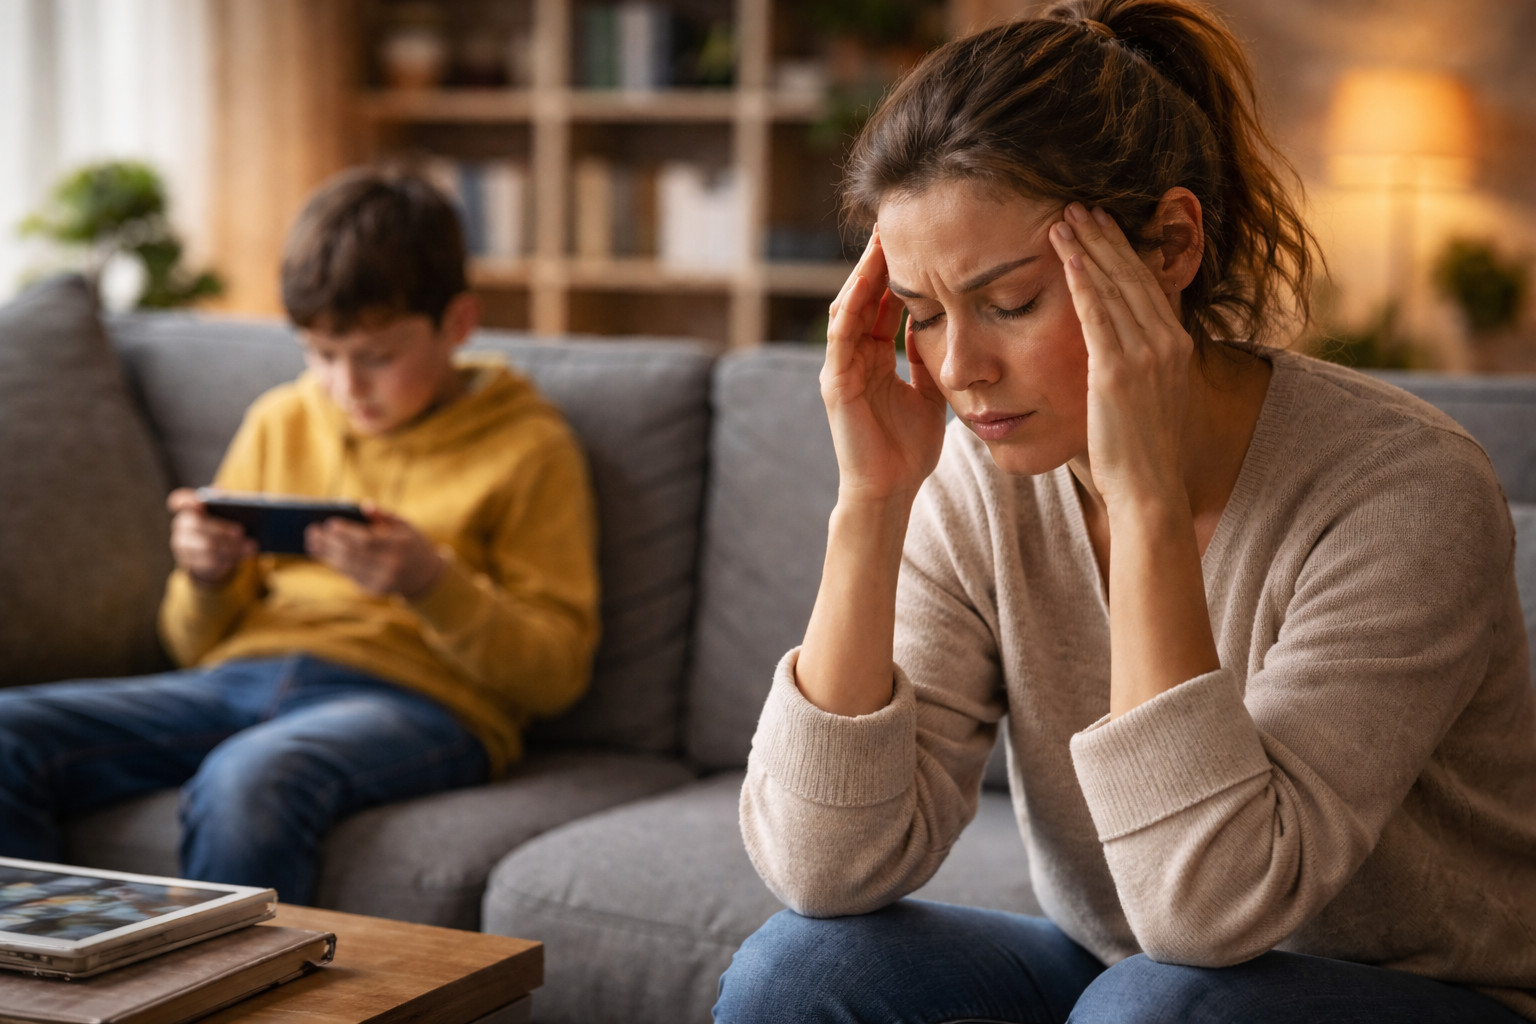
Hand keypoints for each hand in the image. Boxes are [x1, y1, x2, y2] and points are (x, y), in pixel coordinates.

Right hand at [168, 488, 255, 586]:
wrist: (213, 551)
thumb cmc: (221, 523)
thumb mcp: (224, 511)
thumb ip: (226, 502)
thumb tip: (229, 498)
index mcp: (188, 507)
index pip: (180, 501)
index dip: (188, 501)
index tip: (201, 503)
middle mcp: (181, 525)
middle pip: (197, 526)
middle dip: (221, 529)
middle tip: (241, 532)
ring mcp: (183, 545)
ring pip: (206, 547)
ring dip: (230, 547)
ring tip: (250, 547)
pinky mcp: (190, 563)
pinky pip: (209, 563)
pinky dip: (229, 560)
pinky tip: (242, 556)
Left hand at [305, 504, 443, 598]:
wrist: (427, 577)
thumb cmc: (413, 544)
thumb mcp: (405, 525)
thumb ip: (384, 515)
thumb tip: (362, 506)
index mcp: (399, 546)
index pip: (367, 541)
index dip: (346, 533)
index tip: (329, 523)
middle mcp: (391, 566)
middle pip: (352, 555)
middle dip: (329, 543)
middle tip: (312, 531)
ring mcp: (382, 581)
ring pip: (347, 567)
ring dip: (326, 554)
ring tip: (312, 542)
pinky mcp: (374, 590)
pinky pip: (350, 575)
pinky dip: (335, 563)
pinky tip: (324, 553)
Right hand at [821, 227, 948, 505]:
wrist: (890, 491)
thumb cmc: (909, 449)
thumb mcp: (930, 393)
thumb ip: (928, 359)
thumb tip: (944, 324)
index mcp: (876, 358)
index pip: (885, 303)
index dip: (900, 271)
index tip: (922, 238)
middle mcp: (855, 356)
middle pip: (865, 295)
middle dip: (881, 261)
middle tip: (899, 221)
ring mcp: (841, 367)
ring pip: (850, 306)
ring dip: (864, 273)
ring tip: (882, 238)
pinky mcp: (835, 381)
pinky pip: (842, 334)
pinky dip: (853, 304)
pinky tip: (866, 279)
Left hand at [1048, 203, 1193, 511]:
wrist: (1150, 489)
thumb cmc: (1141, 451)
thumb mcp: (1149, 397)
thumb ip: (1138, 365)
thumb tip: (1116, 351)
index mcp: (1177, 346)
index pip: (1148, 285)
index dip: (1124, 251)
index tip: (1103, 225)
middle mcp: (1168, 342)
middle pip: (1133, 275)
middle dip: (1104, 238)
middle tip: (1078, 207)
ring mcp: (1146, 355)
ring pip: (1114, 287)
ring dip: (1087, 249)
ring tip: (1063, 220)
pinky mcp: (1119, 371)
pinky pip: (1097, 315)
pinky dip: (1082, 281)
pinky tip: (1066, 257)